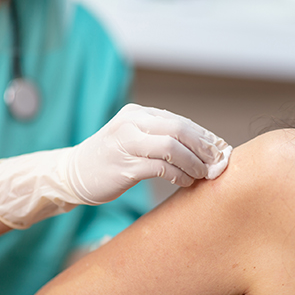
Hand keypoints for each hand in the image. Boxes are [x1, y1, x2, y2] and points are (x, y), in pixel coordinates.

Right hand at [67, 104, 231, 203]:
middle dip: (204, 147)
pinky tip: (185, 182)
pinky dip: (178, 175)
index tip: (222, 150)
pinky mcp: (123, 165)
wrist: (73, 173)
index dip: (205, 136)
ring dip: (194, 162)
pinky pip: (160, 168)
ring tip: (204, 174)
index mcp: (138, 113)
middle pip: (179, 129)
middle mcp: (132, 122)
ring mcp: (125, 143)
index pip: (180, 121)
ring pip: (171, 147)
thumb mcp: (136, 138)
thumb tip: (203, 149)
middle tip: (218, 163)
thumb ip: (162, 138)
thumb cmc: (112, 157)